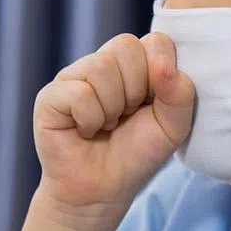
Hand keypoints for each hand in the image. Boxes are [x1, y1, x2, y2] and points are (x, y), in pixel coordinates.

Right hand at [32, 32, 195, 230]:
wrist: (103, 190)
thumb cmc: (136, 154)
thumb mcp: (172, 127)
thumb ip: (181, 93)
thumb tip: (163, 64)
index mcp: (134, 64)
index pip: (155, 40)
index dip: (160, 73)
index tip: (152, 104)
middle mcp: (102, 63)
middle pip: (126, 46)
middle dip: (135, 91)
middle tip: (126, 116)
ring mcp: (73, 76)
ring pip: (101, 67)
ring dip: (112, 107)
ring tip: (107, 125)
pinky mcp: (50, 96)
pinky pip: (79, 92)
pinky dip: (90, 120)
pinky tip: (85, 131)